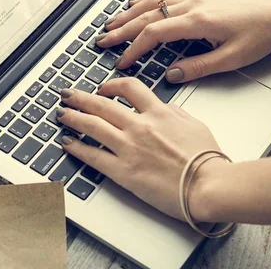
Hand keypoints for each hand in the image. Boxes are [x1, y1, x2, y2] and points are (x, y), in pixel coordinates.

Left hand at [57, 79, 226, 221]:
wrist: (209, 185)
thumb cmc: (207, 160)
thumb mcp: (194, 125)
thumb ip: (173, 112)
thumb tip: (161, 107)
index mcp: (158, 113)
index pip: (128, 88)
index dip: (111, 84)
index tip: (102, 88)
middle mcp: (139, 126)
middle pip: (101, 104)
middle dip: (80, 98)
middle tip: (67, 95)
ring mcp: (129, 147)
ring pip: (92, 125)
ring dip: (72, 117)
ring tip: (61, 113)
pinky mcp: (123, 171)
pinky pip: (93, 155)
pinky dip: (76, 147)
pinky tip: (67, 142)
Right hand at [97, 0, 270, 82]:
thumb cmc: (260, 34)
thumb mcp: (232, 59)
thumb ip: (198, 67)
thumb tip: (171, 74)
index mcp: (196, 22)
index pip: (153, 33)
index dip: (134, 49)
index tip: (122, 62)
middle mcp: (189, 7)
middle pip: (145, 16)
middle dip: (120, 30)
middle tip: (101, 41)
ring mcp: (191, 0)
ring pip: (149, 3)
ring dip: (126, 14)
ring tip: (109, 25)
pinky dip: (142, 0)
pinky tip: (133, 4)